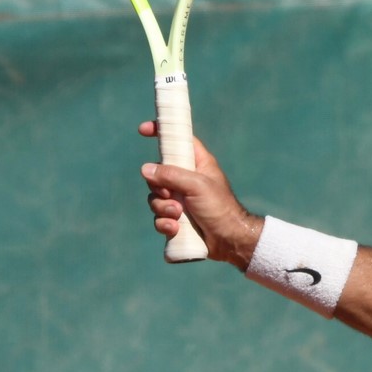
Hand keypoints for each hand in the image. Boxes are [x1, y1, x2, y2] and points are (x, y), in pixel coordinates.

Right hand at [139, 121, 261, 266]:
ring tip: (178, 215)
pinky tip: (175, 229)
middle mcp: (187, 179)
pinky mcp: (177, 219)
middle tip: (171, 194)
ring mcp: (181, 199)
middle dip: (159, 187)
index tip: (143, 130)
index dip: (162, 133)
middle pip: (158, 173)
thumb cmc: (219, 208)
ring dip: (163, 208)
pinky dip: (164, 223)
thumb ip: (171, 174)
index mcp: (197, 163)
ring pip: (155, 198)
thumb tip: (145, 169)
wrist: (229, 240)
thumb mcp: (197, 185)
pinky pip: (159, 217)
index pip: (178, 140)